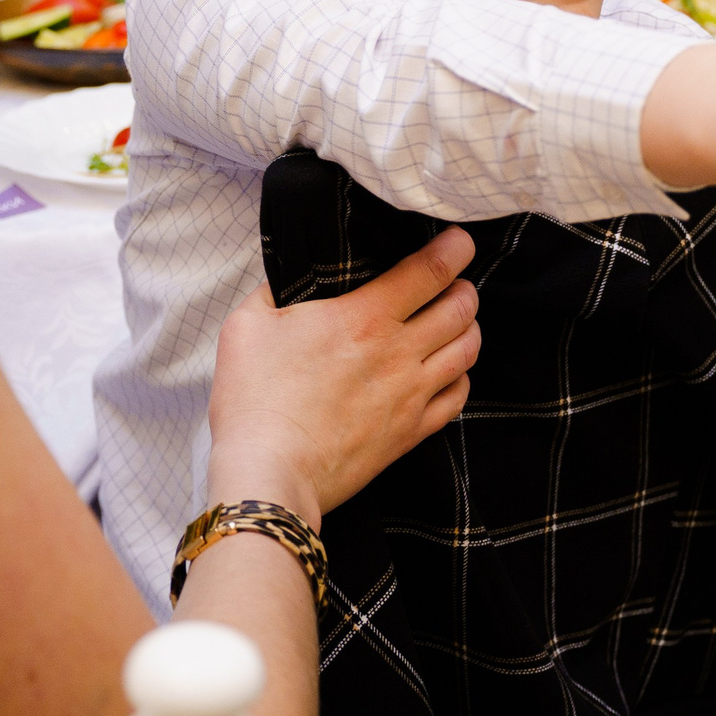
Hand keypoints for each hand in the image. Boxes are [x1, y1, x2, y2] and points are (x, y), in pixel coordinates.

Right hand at [204, 227, 480, 521]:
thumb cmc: (253, 400)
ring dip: (468, 328)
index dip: (455, 249)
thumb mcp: (247, 325)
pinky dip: (461, 376)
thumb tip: (294, 275)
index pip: (431, 271)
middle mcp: (399, 352)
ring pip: (468, 349)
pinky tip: (447, 371)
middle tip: (451, 283)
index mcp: (365, 317)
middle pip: (462, 308)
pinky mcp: (410, 433)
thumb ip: (276, 289)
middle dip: (463, 288)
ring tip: (455, 322)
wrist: (269, 474)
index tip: (459, 241)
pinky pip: (458, 397)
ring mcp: (410, 395)